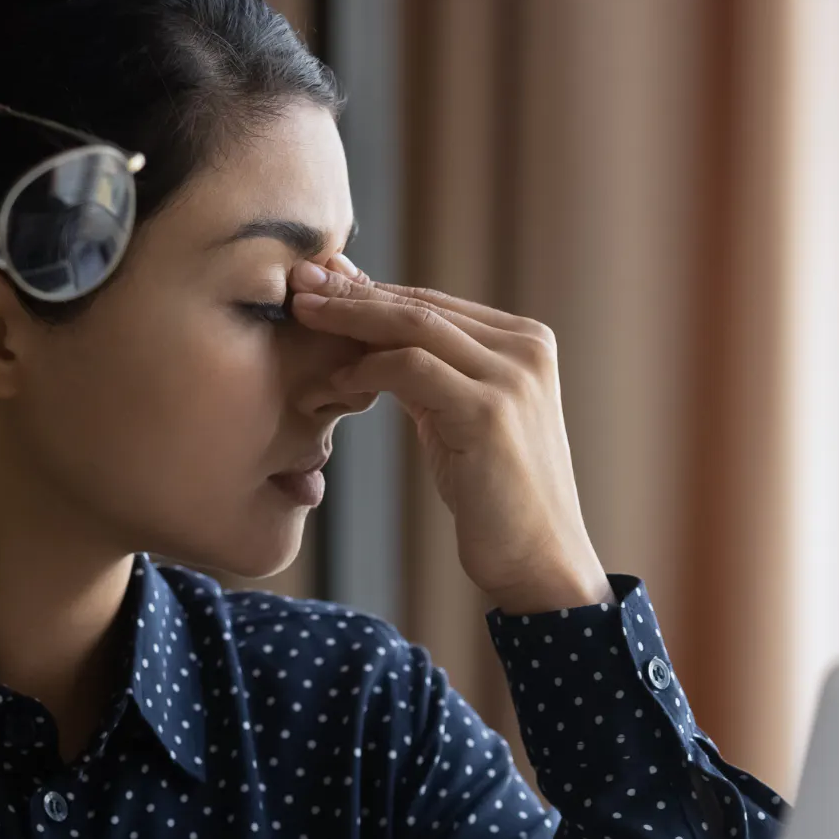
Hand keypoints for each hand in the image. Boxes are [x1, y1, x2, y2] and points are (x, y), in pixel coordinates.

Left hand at [288, 257, 611, 614]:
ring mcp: (512, 378)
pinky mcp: (489, 412)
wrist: (540, 558)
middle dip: (352, 290)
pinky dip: (364, 370)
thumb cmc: (493, 495)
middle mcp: (525, 349)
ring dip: (349, 317)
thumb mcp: (457, 417)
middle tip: (298, 281)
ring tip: (302, 315)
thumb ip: (427, 372)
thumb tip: (368, 332)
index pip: (434, 302)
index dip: (372, 289)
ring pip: (414, 327)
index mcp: (524, 342)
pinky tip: (332, 382)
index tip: (320, 279)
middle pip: (422, 305)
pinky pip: (410, 370)